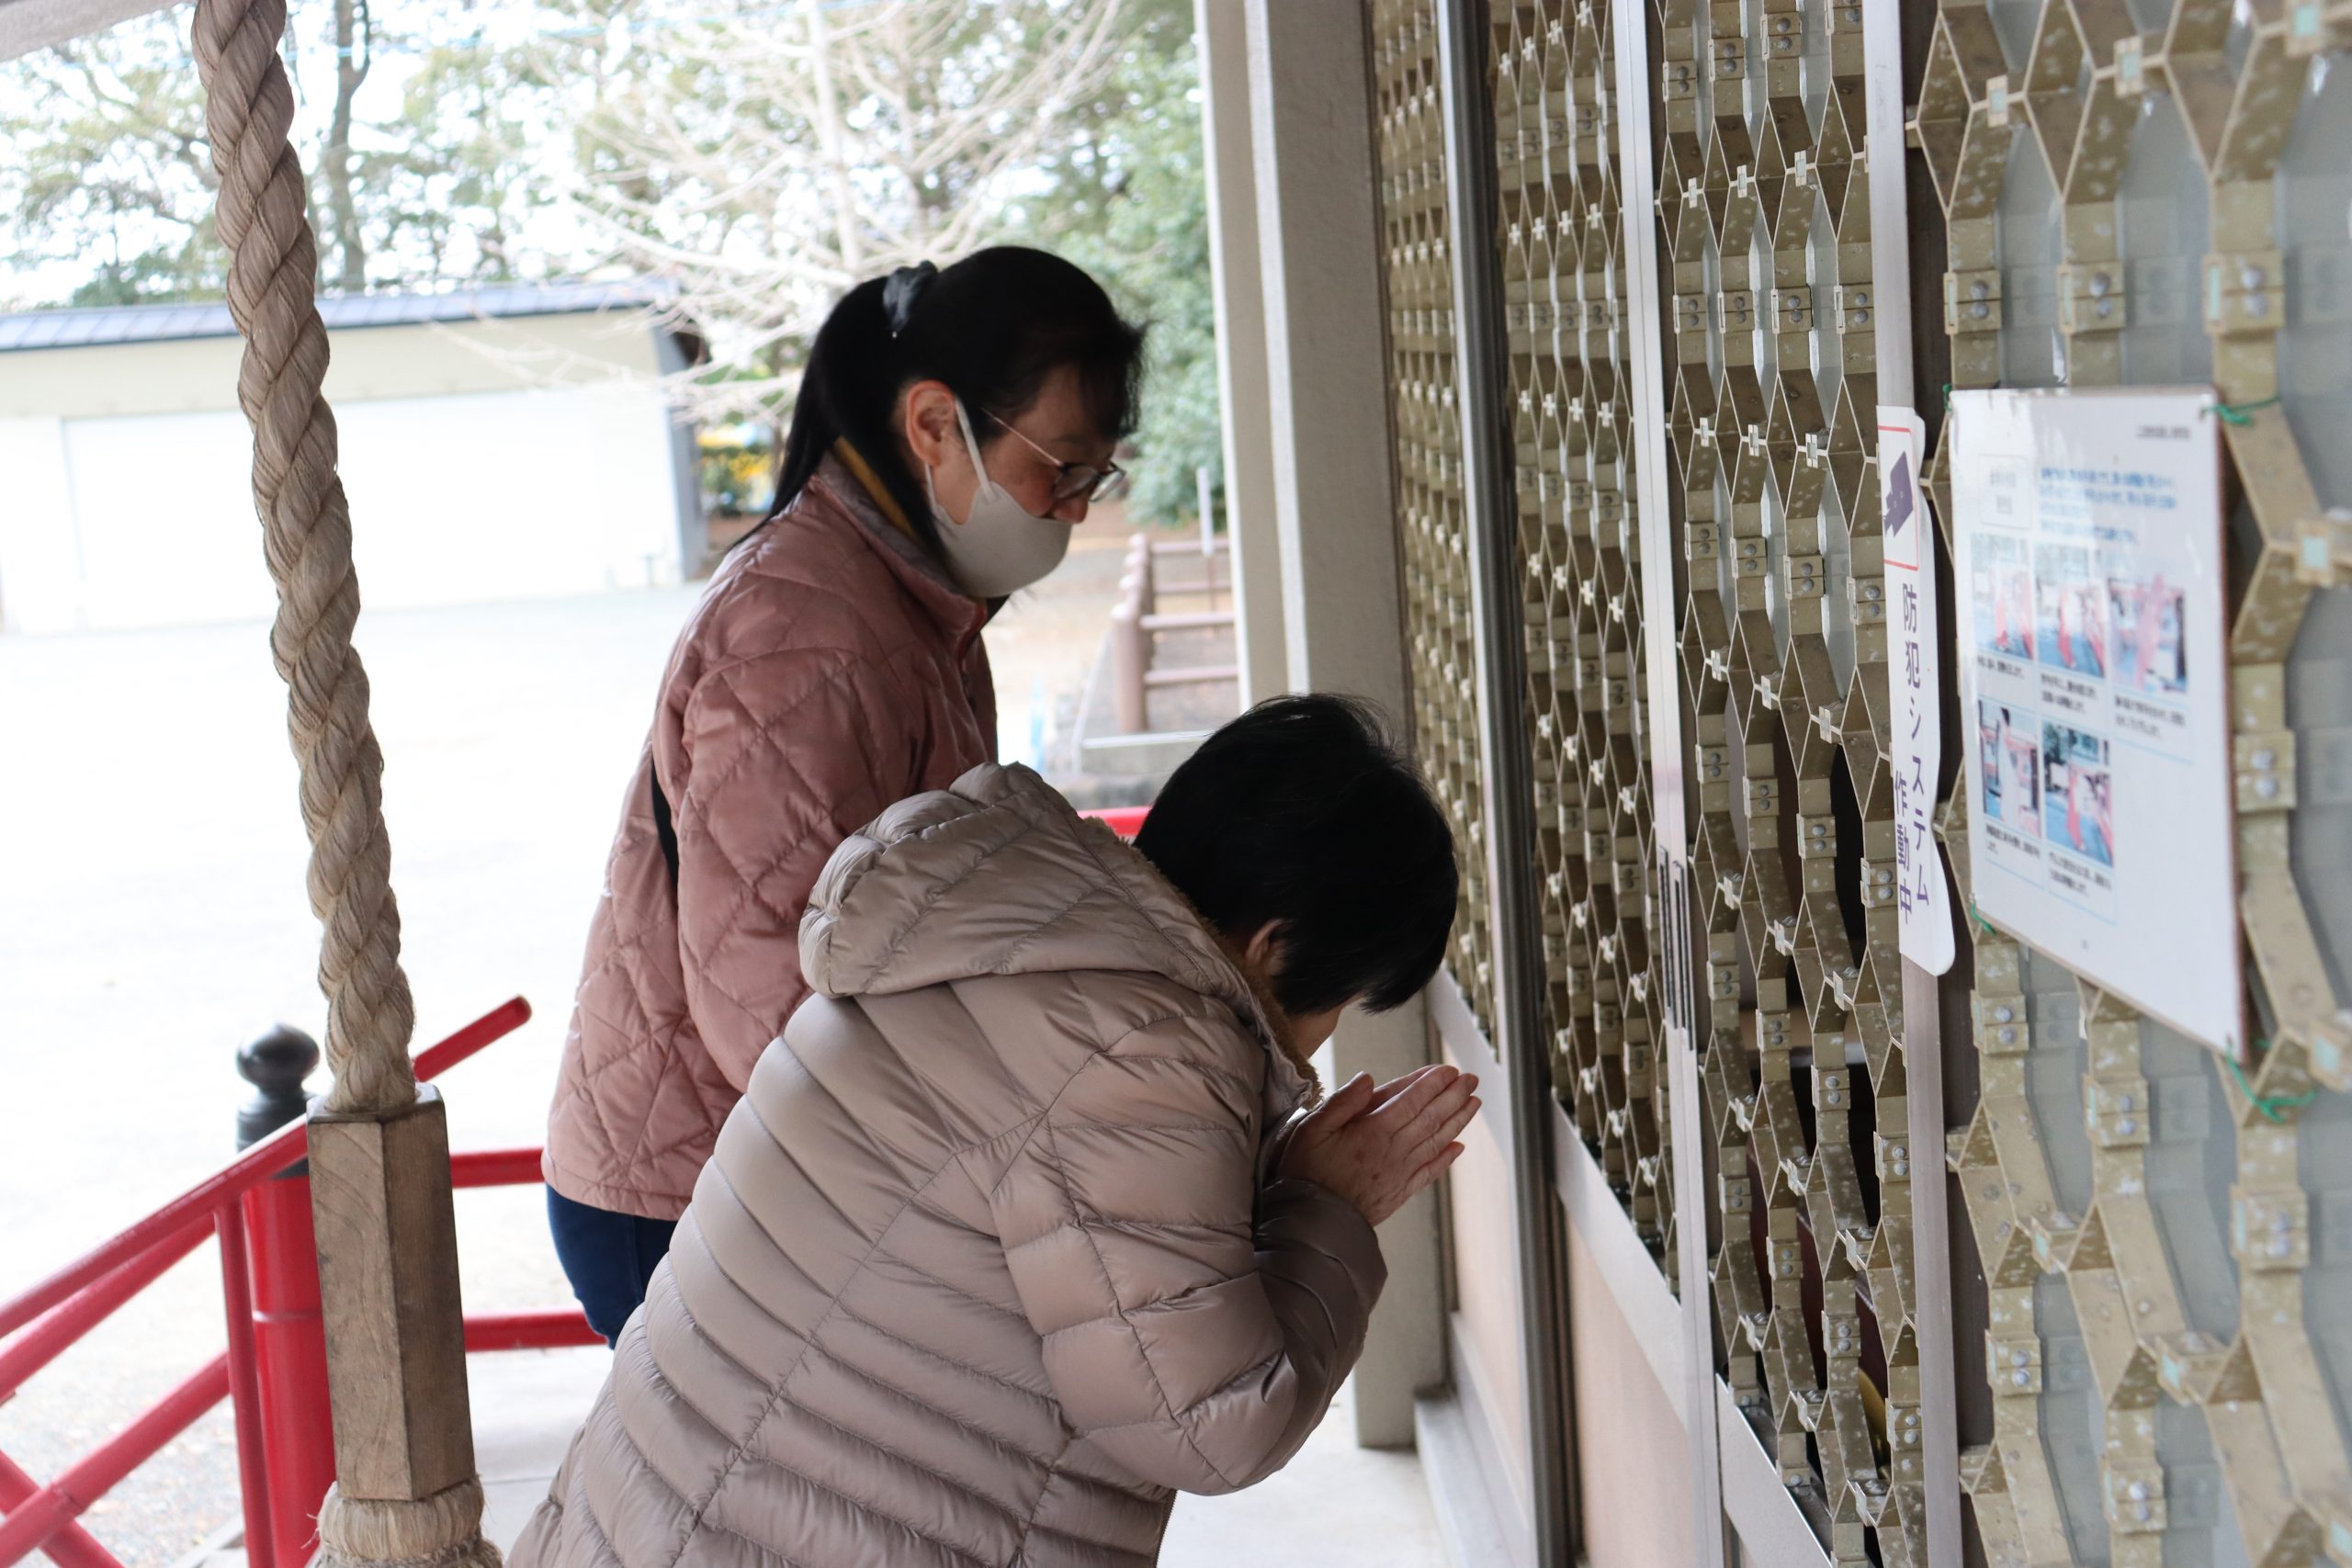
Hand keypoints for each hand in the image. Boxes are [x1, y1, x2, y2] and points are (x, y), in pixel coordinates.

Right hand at [1278, 1064, 1478, 1226]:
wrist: (1311, 1223)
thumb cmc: (1306, 1173)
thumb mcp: (1311, 1129)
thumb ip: (1341, 1102)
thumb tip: (1368, 1078)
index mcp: (1372, 1131)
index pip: (1411, 1100)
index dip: (1432, 1083)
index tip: (1448, 1069)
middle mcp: (1393, 1150)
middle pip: (1431, 1117)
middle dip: (1453, 1095)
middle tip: (1471, 1079)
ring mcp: (1400, 1172)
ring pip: (1436, 1140)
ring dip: (1458, 1120)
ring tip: (1474, 1103)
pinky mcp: (1399, 1192)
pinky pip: (1430, 1171)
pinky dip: (1446, 1158)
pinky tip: (1458, 1147)